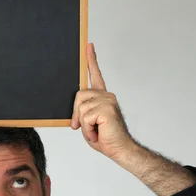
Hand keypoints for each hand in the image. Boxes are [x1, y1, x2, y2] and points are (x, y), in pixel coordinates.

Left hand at [71, 43, 134, 159]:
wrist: (119, 149)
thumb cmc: (105, 137)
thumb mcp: (88, 122)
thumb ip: (82, 110)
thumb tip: (77, 105)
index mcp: (102, 97)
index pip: (96, 75)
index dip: (91, 60)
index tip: (89, 46)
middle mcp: (106, 96)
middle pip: (79, 95)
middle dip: (76, 114)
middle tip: (83, 127)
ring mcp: (108, 101)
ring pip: (81, 108)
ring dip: (83, 125)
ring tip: (95, 131)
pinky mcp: (107, 108)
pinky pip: (85, 117)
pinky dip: (87, 129)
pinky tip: (98, 132)